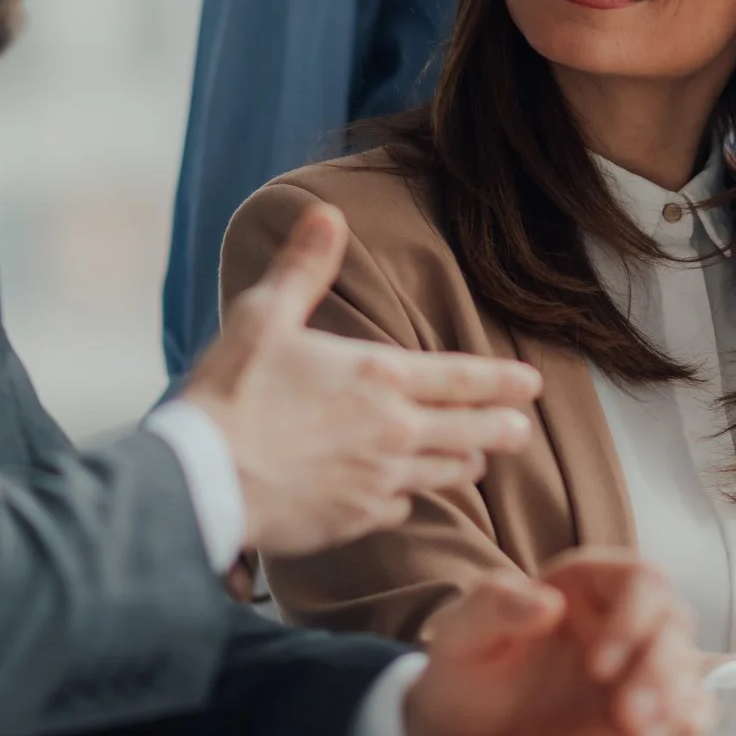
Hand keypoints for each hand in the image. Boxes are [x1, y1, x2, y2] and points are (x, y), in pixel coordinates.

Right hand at [182, 203, 542, 554]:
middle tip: (523, 428)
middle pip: (468, 432)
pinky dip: (406, 499)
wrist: (203, 480)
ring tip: (475, 462)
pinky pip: (399, 508)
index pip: (462, 377)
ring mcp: (378, 480)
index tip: (532, 384)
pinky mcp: (356, 520)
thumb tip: (327, 215)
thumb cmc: (232, 393)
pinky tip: (402, 497)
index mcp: (379, 376)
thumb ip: (305, 267)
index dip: (502, 380)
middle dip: (502, 428)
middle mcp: (392, 431)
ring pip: (443, 475)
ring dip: (463, 464)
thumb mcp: (265, 315)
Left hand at [403, 550, 712, 735]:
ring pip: (688, 670)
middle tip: (625, 713)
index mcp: (585, 584)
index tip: (600, 665)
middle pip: (674, 626)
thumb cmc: (465, 671)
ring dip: (675, 703)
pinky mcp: (645, 714)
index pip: (641, 580)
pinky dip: (683, 732)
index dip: (634, 618)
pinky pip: (688, 716)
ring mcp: (637, 668)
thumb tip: (543, 602)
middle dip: (660, 671)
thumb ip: (495, 606)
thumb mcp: (462, 632)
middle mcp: (621, 619)